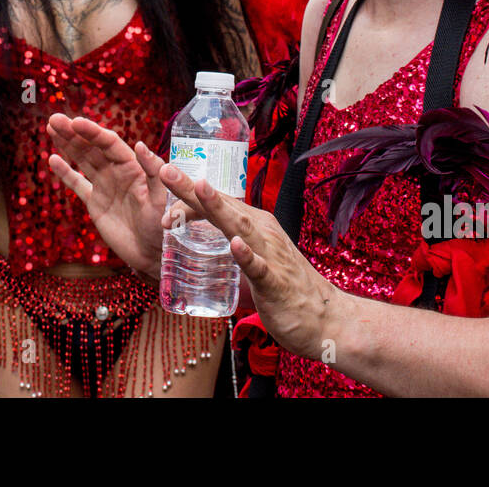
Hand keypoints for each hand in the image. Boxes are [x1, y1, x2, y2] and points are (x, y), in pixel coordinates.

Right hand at [45, 114, 168, 279]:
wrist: (154, 253)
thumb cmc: (163, 225)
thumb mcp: (162, 197)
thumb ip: (153, 171)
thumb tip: (140, 145)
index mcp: (133, 166)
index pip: (109, 143)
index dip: (92, 132)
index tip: (75, 122)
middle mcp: (117, 172)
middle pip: (92, 147)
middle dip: (74, 133)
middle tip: (55, 119)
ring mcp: (105, 186)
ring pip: (83, 160)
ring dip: (67, 144)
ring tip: (52, 127)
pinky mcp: (96, 204)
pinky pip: (78, 184)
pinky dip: (66, 172)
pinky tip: (53, 159)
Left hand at [158, 165, 345, 360]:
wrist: (328, 319)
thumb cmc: (287, 289)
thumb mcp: (255, 260)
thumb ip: (233, 249)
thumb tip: (205, 247)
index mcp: (255, 226)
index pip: (217, 204)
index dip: (187, 199)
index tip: (161, 200)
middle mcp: (263, 233)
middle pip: (223, 207)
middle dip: (193, 189)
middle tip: (166, 169)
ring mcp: (271, 256)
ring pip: (241, 227)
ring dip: (218, 207)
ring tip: (198, 188)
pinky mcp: (277, 283)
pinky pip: (260, 268)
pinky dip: (247, 255)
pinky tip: (235, 244)